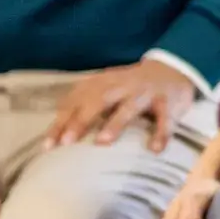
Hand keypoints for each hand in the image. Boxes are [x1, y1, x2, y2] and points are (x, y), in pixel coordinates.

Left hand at [46, 59, 196, 151]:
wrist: (172, 69)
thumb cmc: (130, 87)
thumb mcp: (106, 88)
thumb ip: (83, 104)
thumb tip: (54, 135)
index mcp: (103, 83)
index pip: (77, 101)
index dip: (62, 122)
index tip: (47, 146)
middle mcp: (122, 85)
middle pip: (99, 101)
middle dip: (81, 120)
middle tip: (66, 143)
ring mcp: (145, 93)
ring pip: (129, 107)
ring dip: (115, 123)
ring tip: (102, 142)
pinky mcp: (168, 102)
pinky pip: (165, 119)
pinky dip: (161, 133)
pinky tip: (155, 149)